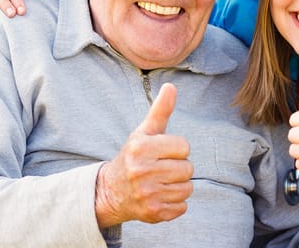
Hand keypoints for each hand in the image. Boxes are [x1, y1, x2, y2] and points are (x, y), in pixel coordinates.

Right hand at [95, 83, 192, 226]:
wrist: (111, 191)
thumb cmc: (133, 156)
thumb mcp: (143, 132)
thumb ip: (160, 110)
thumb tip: (171, 86)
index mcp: (141, 147)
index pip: (184, 146)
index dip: (177, 149)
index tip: (163, 152)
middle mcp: (142, 171)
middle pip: (188, 168)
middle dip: (178, 168)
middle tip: (161, 169)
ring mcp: (148, 194)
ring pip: (187, 188)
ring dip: (178, 186)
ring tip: (161, 182)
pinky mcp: (153, 213)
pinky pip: (183, 207)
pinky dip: (175, 203)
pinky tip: (160, 196)